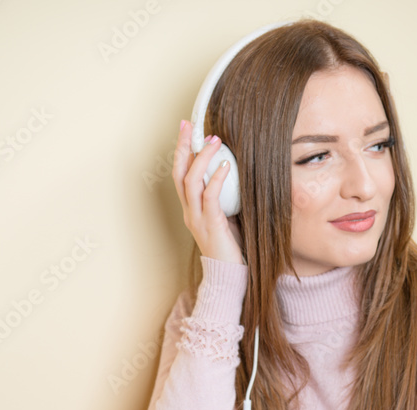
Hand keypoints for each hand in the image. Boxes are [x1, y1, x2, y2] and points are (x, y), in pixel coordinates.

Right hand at [171, 120, 243, 264]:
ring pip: (191, 181)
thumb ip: (226, 197)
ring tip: (213, 141)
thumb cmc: (232, 247)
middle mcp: (190, 211)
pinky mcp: (211, 225)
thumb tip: (237, 173)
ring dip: (201, 158)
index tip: (186, 129)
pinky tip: (225, 166)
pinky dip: (216, 179)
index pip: (181, 174)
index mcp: (191, 209)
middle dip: (183, 147)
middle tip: (190, 126)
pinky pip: (210, 197)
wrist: (229, 276)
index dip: (182, 151)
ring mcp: (198, 218)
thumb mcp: (227, 216)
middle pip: (179, 173)